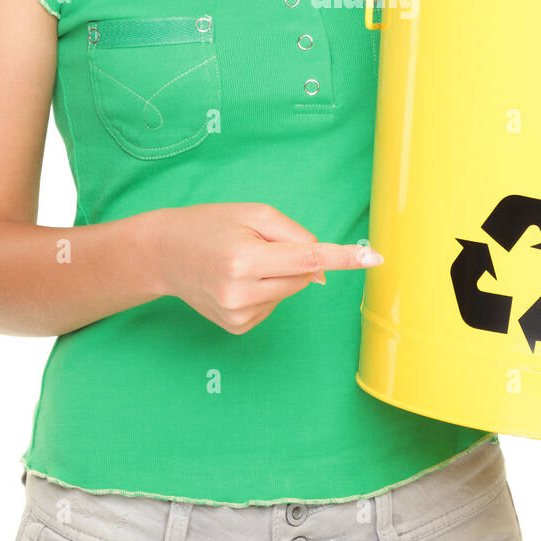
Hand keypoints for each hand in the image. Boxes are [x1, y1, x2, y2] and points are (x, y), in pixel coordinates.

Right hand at [149, 202, 381, 334]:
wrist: (165, 253)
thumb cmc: (211, 225)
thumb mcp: (253, 213)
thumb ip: (295, 237)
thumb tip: (322, 271)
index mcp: (244, 260)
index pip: (308, 260)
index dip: (344, 258)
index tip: (374, 258)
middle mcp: (241, 293)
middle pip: (303, 276)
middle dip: (294, 258)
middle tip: (257, 244)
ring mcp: (238, 316)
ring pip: (291, 291)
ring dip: (279, 274)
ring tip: (242, 262)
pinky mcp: (238, 327)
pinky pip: (274, 305)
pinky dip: (266, 290)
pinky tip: (238, 281)